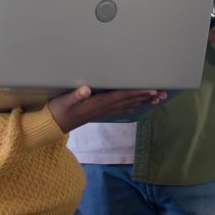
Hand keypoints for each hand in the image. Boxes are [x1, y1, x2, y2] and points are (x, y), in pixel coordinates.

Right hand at [48, 86, 165, 131]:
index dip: (137, 93)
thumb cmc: (58, 110)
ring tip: (156, 100)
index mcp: (98, 103)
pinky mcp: (98, 112)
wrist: (53, 125)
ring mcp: (102, 111)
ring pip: (126, 105)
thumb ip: (75, 95)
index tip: (151, 90)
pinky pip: (119, 109)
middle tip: (162, 94)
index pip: (122, 96)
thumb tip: (86, 89)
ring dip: (142, 102)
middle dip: (145, 97)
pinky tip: (136, 106)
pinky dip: (130, 106)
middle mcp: (103, 108)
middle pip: (129, 101)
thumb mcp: (64, 101)